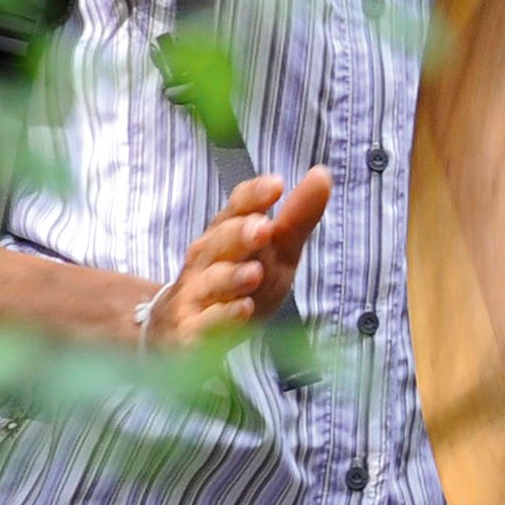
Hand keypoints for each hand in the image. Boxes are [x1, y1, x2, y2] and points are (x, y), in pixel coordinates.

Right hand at [145, 168, 332, 345]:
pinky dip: (222, 318)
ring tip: (255, 273)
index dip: (253, 196)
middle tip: (262, 228)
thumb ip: (297, 218)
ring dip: (232, 277)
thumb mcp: (275, 251)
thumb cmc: (239, 282)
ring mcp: (197, 295)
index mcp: (227, 234)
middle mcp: (207, 260)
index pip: (237, 208)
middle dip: (240, 234)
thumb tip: (322, 173)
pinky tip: (242, 310)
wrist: (182, 330)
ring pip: (212, 282)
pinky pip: (205, 323)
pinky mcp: (192, 331)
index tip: (275, 185)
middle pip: (220, 241)